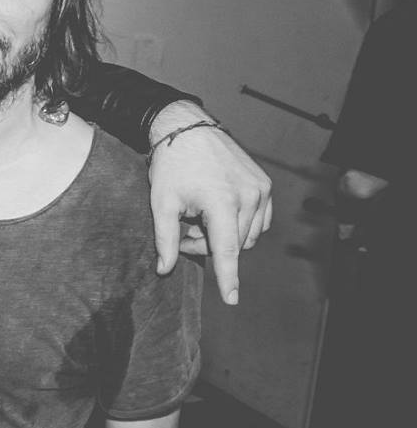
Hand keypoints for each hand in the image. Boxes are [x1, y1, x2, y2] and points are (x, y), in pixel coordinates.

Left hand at [146, 105, 270, 304]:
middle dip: (207, 245)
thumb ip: (165, 239)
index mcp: (222, 202)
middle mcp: (249, 196)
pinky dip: (239, 224)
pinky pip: (259, 220)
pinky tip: (217, 211)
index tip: (232, 300)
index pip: (227, 250)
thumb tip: (164, 270)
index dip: (228, 278)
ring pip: (247, 234)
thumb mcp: (162, 202)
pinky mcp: (265, 184)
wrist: (188, 127)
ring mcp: (261, 189)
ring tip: (198, 216)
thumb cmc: (172, 165)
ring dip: (223, 235)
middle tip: (184, 230)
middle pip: (233, 244)